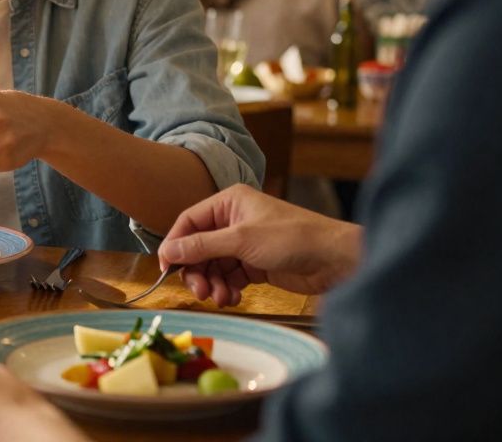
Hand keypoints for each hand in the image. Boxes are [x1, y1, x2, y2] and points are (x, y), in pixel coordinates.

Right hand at [159, 184, 363, 305]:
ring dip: (212, 283)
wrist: (335, 261)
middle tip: (200, 292)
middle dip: (197, 271)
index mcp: (229, 203)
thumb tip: (167, 251)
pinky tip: (233, 298)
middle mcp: (234, 220)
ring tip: (221, 298)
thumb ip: (202, 246)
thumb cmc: (292, 239)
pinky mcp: (255, 264)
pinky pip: (229, 277)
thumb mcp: (242, 240)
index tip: (166, 269)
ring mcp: (244, 244)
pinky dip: (227, 289)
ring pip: (213, 265)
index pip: (189, 222)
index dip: (175, 245)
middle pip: (199, 247)